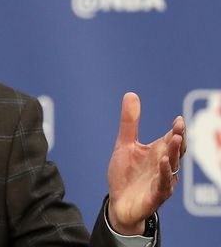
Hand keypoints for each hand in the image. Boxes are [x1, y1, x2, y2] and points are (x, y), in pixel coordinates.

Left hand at [107, 92, 186, 234]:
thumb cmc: (125, 174)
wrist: (118, 203)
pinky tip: (163, 162)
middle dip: (178, 140)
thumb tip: (131, 94)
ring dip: (173, 153)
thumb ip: (129, 123)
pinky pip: (163, 184)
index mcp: (158, 152)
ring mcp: (161, 181)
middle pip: (175, 151)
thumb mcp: (124, 144)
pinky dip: (164, 173)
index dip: (177, 130)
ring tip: (174, 140)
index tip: (178, 120)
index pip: (172, 138)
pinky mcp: (156, 195)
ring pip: (172, 166)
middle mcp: (163, 165)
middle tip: (179, 128)